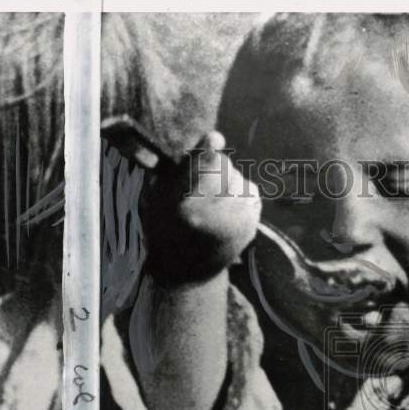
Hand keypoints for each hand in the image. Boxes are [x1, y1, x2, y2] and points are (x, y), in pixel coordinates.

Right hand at [140, 130, 260, 284]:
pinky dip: (240, 195)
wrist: (186, 271)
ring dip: (227, 181)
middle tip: (200, 185)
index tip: (214, 139)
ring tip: (211, 202)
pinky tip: (225, 209)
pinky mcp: (252, 227)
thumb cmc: (164, 228)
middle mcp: (215, 216)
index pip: (204, 166)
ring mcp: (237, 223)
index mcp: (186, 207)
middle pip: (223, 166)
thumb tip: (215, 138)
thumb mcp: (156, 198)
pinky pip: (251, 193)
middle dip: (213, 168)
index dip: (208, 149)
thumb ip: (179, 169)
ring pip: (240, 179)